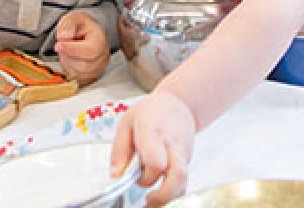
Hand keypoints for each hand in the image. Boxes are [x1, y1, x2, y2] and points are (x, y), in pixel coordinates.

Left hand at [53, 11, 109, 85]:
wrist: (87, 33)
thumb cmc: (82, 26)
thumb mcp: (75, 17)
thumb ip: (69, 24)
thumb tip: (64, 37)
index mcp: (101, 40)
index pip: (89, 51)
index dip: (72, 50)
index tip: (58, 45)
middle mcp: (103, 57)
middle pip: (83, 66)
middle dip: (67, 56)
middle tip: (60, 46)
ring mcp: (98, 69)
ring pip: (78, 74)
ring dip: (66, 63)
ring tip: (66, 51)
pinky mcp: (91, 77)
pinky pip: (76, 79)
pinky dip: (68, 70)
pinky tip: (69, 59)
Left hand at [110, 90, 195, 206]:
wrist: (178, 104)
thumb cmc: (151, 112)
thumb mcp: (127, 123)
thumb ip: (119, 150)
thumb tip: (115, 175)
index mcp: (153, 132)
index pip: (155, 160)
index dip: (146, 175)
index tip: (134, 178)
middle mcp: (171, 144)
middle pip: (177, 174)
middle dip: (163, 194)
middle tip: (148, 201)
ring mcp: (183, 153)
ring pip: (184, 180)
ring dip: (170, 196)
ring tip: (153, 200)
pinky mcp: (188, 160)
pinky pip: (184, 180)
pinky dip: (174, 191)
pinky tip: (162, 192)